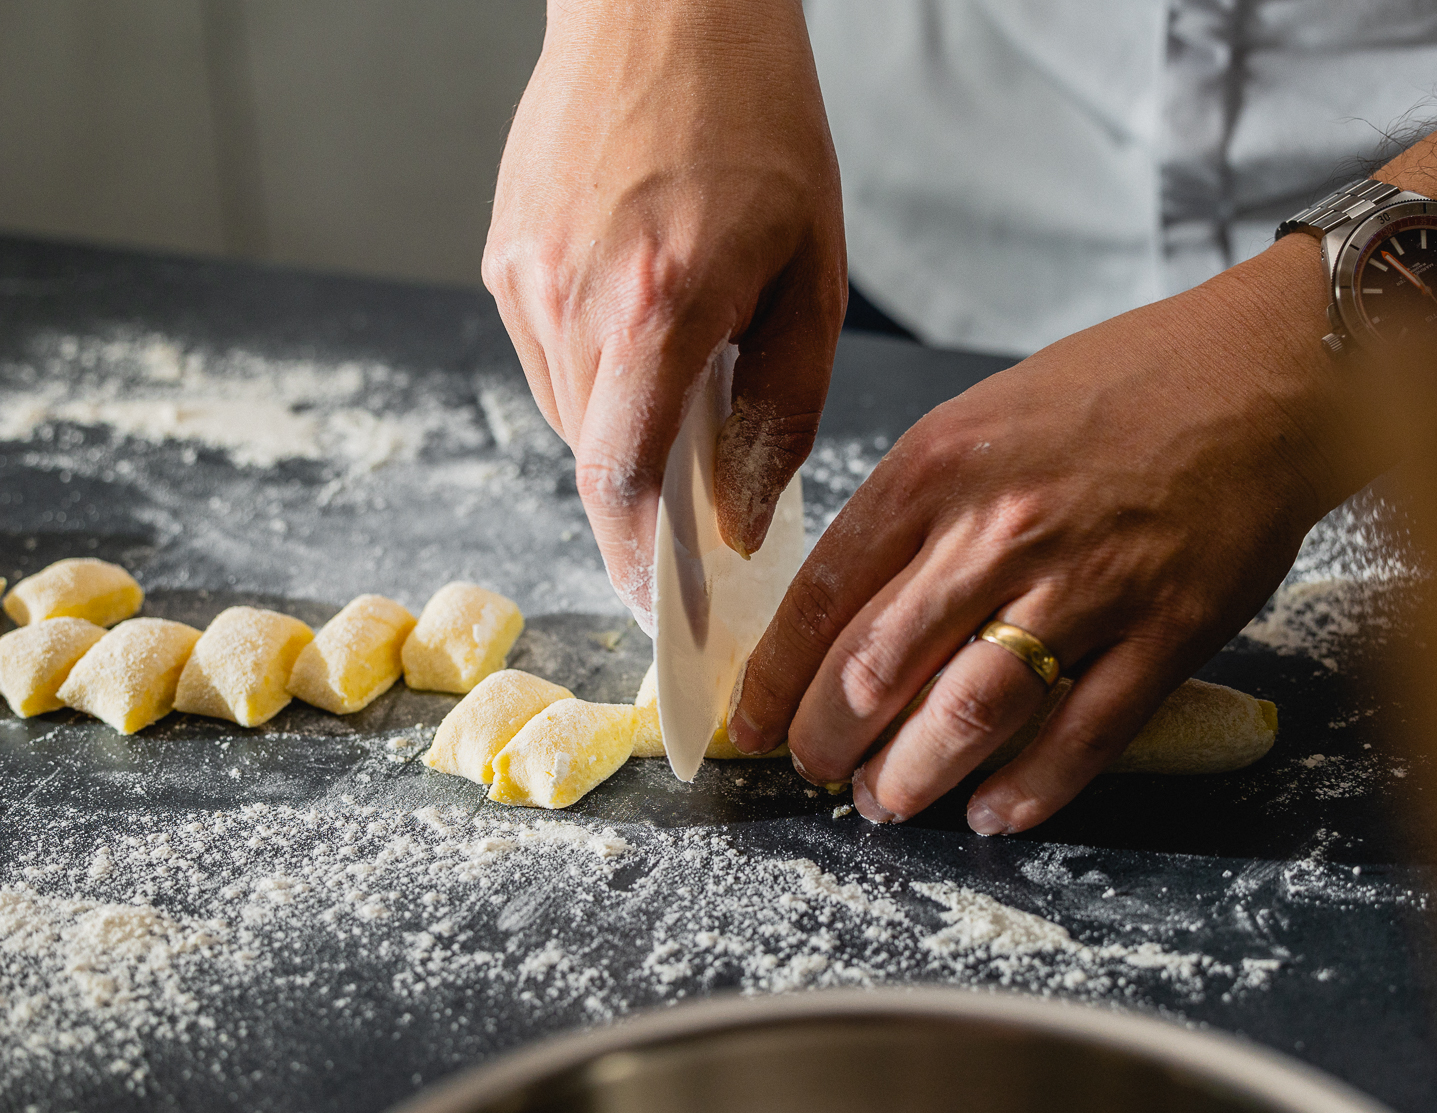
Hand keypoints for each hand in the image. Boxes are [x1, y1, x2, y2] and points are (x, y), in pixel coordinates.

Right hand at [482, 0, 845, 625]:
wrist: (662, 3)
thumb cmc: (761, 124)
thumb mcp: (815, 271)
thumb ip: (781, 407)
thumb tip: (740, 517)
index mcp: (659, 303)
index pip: (622, 480)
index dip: (638, 563)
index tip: (662, 611)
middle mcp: (572, 297)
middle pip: (592, 459)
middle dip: (642, 511)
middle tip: (694, 529)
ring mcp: (523, 275)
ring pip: (567, 414)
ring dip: (621, 437)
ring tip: (682, 394)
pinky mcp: (503, 255)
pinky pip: (547, 360)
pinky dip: (595, 380)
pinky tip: (642, 334)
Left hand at [729, 234, 1367, 832]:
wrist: (1264, 372)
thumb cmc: (1117, 389)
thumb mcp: (980, 417)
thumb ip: (912, 510)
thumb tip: (848, 609)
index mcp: (939, 467)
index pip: (824, 594)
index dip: (777, 677)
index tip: (754, 722)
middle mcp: (1001, 528)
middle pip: (881, 666)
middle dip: (830, 740)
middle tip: (818, 770)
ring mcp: (1088, 583)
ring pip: (970, 713)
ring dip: (914, 776)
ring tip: (889, 802)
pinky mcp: (1168, 630)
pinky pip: (1081, 735)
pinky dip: (1029, 789)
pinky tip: (993, 811)